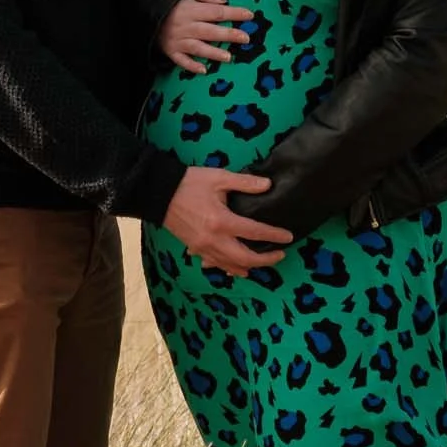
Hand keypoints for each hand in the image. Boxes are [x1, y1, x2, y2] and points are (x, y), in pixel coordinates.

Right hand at [159, 0, 253, 73]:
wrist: (145, 11)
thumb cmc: (171, 1)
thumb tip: (224, 1)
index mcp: (191, 10)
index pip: (216, 12)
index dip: (234, 13)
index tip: (249, 15)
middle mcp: (185, 26)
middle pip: (210, 31)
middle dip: (228, 34)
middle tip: (246, 38)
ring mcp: (177, 40)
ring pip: (198, 48)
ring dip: (213, 53)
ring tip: (228, 57)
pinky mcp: (170, 51)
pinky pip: (181, 61)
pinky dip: (191, 66)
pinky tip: (204, 70)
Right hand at [162, 167, 291, 276]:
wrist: (158, 193)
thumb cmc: (189, 183)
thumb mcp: (218, 177)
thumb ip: (244, 183)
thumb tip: (268, 185)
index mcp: (222, 221)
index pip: (254, 232)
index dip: (274, 235)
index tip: (288, 237)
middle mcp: (214, 239)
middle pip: (245, 258)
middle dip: (265, 260)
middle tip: (280, 255)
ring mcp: (203, 247)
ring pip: (230, 265)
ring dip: (249, 267)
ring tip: (262, 263)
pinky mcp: (195, 248)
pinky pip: (215, 263)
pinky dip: (228, 268)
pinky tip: (236, 269)